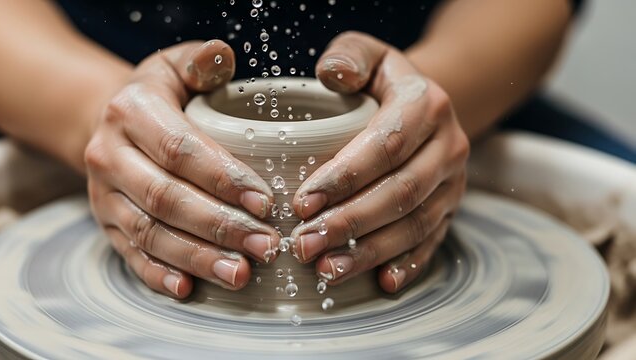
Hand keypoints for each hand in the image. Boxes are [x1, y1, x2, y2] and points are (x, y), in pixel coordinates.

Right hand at [85, 40, 280, 298]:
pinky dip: (158, 275)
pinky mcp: (104, 225)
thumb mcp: (175, 65)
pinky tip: (189, 290)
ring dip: (197, 258)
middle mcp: (108, 155)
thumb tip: (224, 55)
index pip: (180, 149)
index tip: (266, 202)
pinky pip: (129, 255)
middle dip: (220, 226)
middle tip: (266, 246)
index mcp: (131, 112)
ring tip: (241, 274)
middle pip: (166, 198)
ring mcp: (103, 195)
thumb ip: (201, 61)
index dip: (223, 178)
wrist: (105, 123)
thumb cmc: (159, 95)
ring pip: (150, 233)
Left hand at [290, 32, 468, 292]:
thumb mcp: (366, 54)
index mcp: (427, 104)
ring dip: (370, 251)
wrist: (424, 107)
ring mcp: (453, 182)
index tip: (302, 202)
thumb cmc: (381, 82)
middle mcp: (448, 145)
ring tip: (326, 269)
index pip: (385, 144)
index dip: (344, 176)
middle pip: (401, 191)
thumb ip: (348, 57)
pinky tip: (380, 283)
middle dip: (350, 223)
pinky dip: (407, 264)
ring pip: (415, 223)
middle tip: (304, 244)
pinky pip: (432, 241)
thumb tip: (331, 76)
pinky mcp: (451, 209)